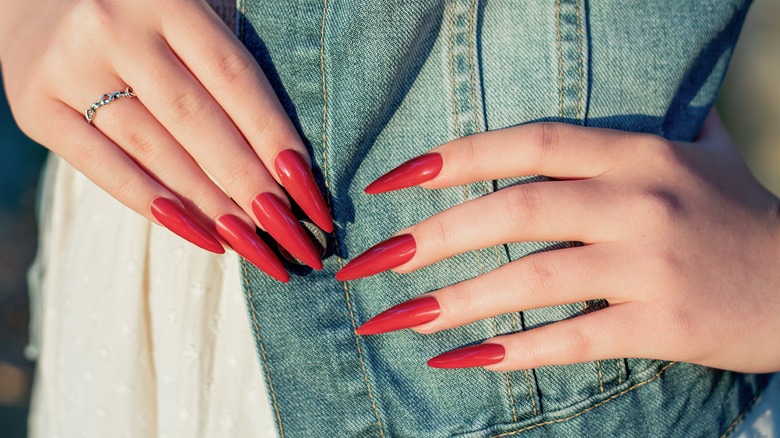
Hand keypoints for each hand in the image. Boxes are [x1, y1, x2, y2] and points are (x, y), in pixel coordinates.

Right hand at [0, 0, 332, 281]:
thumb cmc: (136, 9)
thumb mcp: (185, 10)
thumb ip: (224, 62)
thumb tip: (285, 159)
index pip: (236, 80)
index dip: (278, 140)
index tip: (312, 195)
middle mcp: (115, 29)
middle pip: (199, 123)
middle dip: (253, 188)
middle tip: (295, 239)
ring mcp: (69, 69)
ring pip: (156, 152)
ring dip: (214, 207)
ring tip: (258, 246)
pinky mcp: (36, 108)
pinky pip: (105, 170)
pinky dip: (157, 207)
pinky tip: (203, 237)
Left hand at [337, 111, 779, 372]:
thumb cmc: (741, 217)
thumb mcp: (701, 156)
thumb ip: (651, 126)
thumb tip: (632, 92)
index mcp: (637, 155)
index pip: (529, 142)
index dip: (455, 158)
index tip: (391, 180)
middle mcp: (640, 200)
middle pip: (515, 210)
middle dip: (431, 237)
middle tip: (370, 263)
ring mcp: (652, 264)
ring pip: (532, 279)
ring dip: (454, 301)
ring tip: (395, 317)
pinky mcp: (663, 325)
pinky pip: (571, 338)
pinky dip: (510, 351)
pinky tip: (457, 360)